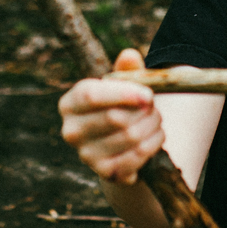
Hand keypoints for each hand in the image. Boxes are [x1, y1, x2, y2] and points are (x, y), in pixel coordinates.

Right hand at [58, 48, 162, 182]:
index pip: (91, 95)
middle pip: (114, 118)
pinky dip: (153, 144)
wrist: (121, 147)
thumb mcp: (122, 87)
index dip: (122, 93)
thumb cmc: (121, 107)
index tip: (148, 94)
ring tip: (156, 120)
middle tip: (154, 107)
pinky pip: (137, 157)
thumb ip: (126, 70)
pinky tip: (156, 136)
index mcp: (70, 103)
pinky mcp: (104, 172)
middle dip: (143, 111)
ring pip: (130, 136)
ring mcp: (86, 155)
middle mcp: (71, 131)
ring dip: (152, 126)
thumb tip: (129, 56)